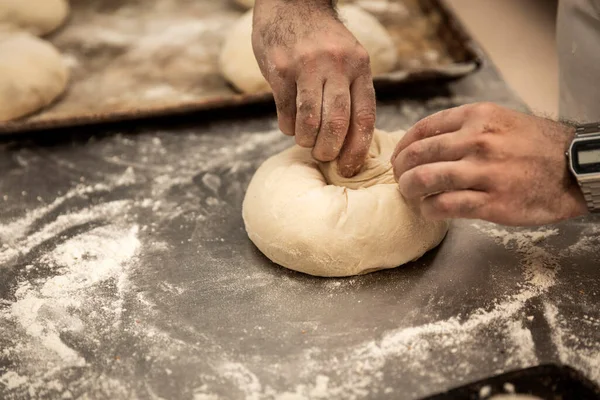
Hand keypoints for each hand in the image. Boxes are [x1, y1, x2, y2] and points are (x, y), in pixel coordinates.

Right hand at [252, 0, 375, 176]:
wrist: (292, 3)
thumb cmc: (321, 41)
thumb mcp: (347, 58)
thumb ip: (350, 91)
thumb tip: (351, 141)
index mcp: (359, 66)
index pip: (364, 117)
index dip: (357, 149)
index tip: (349, 168)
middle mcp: (336, 65)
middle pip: (338, 123)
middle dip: (329, 150)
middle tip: (323, 156)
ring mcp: (307, 67)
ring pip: (310, 121)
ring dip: (307, 140)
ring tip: (306, 141)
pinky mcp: (280, 70)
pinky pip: (286, 111)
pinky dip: (288, 127)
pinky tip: (290, 124)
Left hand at [390, 102, 587, 225]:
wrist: (576, 168)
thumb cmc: (536, 146)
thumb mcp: (502, 121)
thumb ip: (466, 127)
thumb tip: (427, 141)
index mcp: (478, 117)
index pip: (423, 129)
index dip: (403, 146)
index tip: (399, 157)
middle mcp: (478, 141)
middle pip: (418, 154)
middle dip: (400, 169)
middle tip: (400, 178)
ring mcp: (485, 172)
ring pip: (425, 179)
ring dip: (409, 189)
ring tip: (410, 194)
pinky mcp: (492, 202)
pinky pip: (444, 205)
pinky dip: (428, 209)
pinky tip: (428, 210)